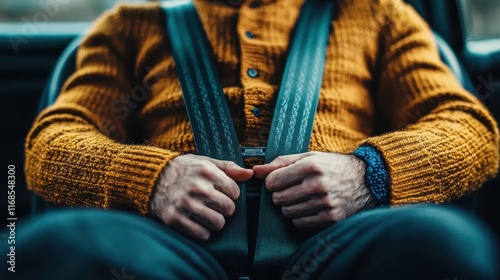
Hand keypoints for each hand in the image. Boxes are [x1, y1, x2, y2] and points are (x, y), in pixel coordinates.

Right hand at [151, 154, 252, 240]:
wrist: (151, 177)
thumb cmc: (183, 170)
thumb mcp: (205, 162)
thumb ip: (228, 168)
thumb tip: (250, 174)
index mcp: (207, 172)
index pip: (234, 192)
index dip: (230, 194)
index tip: (222, 194)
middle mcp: (197, 188)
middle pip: (229, 209)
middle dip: (225, 209)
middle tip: (216, 206)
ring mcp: (185, 205)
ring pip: (218, 223)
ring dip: (215, 221)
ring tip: (207, 215)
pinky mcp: (175, 219)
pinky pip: (202, 234)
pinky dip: (203, 232)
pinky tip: (198, 223)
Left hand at [253, 152, 376, 227]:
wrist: (368, 180)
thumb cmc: (333, 166)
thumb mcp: (309, 157)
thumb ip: (280, 163)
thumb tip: (255, 171)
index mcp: (311, 166)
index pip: (273, 181)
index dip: (273, 182)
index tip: (280, 180)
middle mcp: (318, 185)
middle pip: (278, 199)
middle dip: (280, 194)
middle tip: (292, 189)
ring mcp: (325, 203)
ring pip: (287, 212)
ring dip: (290, 206)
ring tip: (303, 197)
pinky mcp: (331, 218)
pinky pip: (300, 223)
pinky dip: (300, 217)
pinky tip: (311, 207)